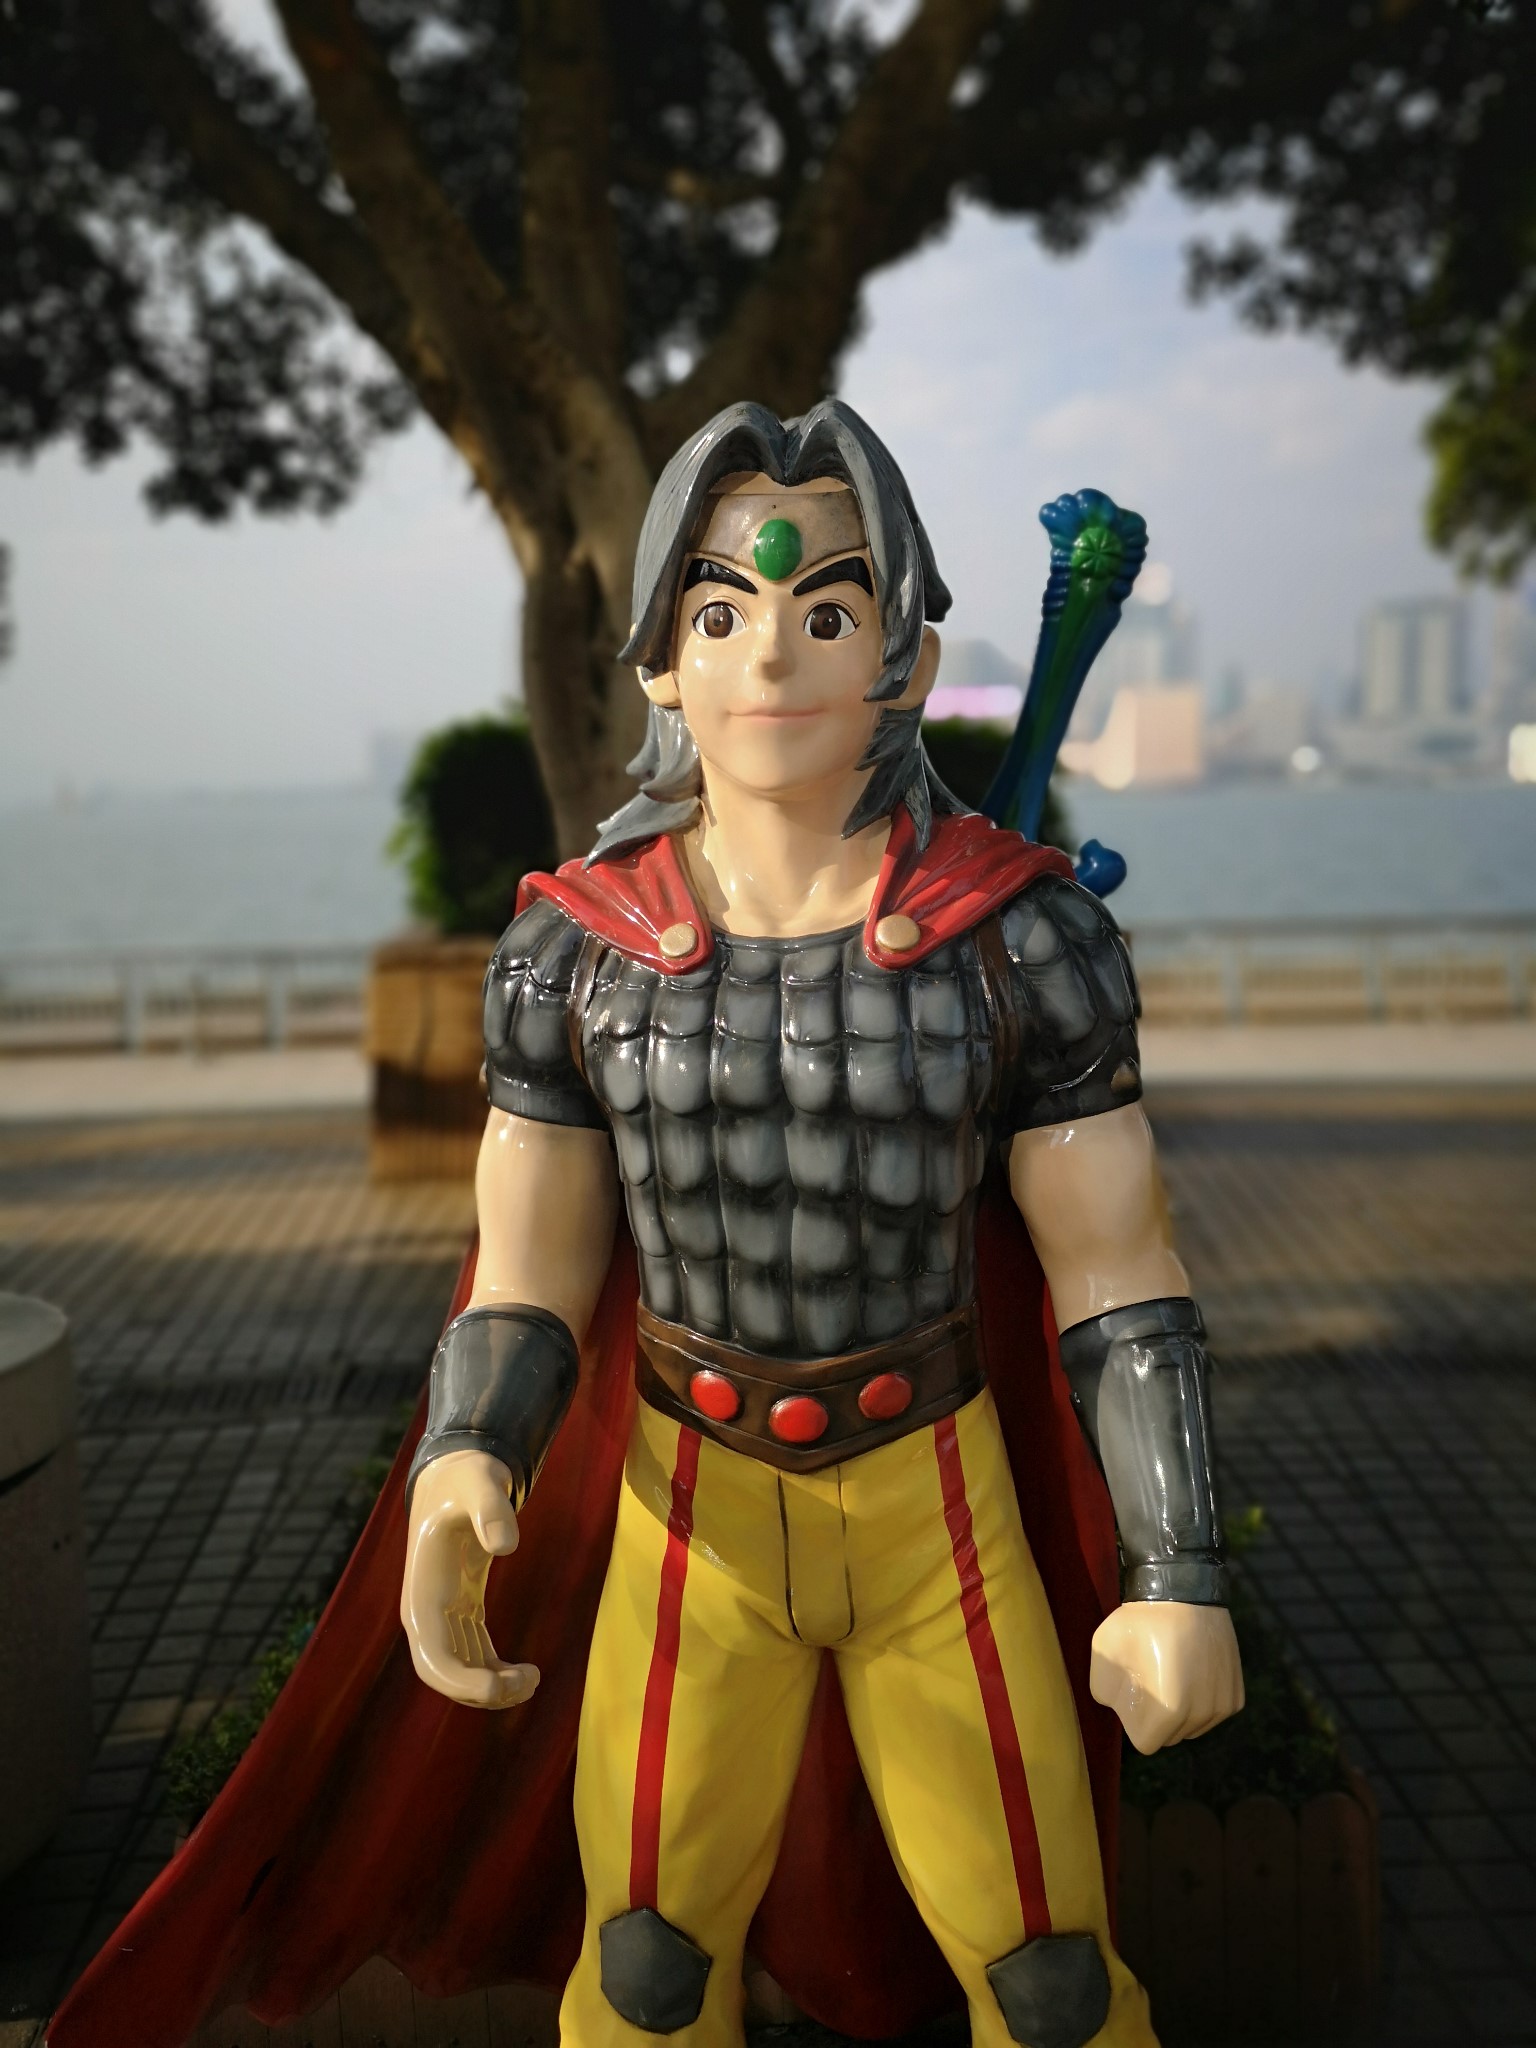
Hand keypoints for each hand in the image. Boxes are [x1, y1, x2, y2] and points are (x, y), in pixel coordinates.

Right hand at [400, 1448, 538, 1709]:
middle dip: (480, 1691)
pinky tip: (526, 1673)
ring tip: (533, 1678)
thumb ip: (492, 1508)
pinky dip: (495, 1672)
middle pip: (443, 1673)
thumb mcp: (480, 1483)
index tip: (497, 1685)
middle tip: (528, 1681)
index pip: (432, 1656)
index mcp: (422, 1592)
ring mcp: (442, 1614)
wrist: (456, 1472)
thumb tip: (507, 1546)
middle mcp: (425, 1611)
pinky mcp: (461, 1610)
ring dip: (492, 1687)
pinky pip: (473, 1656)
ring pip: (459, 1671)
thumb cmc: (466, 1477)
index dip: (460, 1681)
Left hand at [1089, 1601, 1243, 1754]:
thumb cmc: (1140, 1621)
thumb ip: (1102, 1692)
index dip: (1133, 1718)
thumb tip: (1118, 1708)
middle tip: (1153, 1678)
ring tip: (1173, 1672)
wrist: (1184, 1589)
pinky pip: (1213, 1714)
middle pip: (1170, 1736)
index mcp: (1169, 1710)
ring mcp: (1222, 1705)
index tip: (1135, 1689)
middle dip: (1157, 1716)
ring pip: (1192, 1727)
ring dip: (1181, 1710)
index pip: (1146, 1742)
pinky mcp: (1236, 1695)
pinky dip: (1202, 1701)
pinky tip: (1193, 1672)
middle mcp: (1201, 1714)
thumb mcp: (1104, 1652)